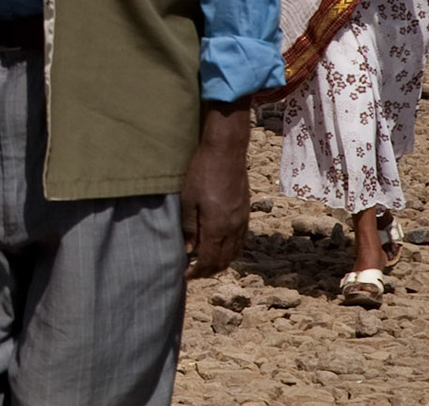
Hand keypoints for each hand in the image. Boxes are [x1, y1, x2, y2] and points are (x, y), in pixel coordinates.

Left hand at [181, 100, 251, 279]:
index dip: (195, 272)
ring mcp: (242, 220)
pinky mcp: (245, 212)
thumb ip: (189, 228)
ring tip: (203, 264)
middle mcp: (233, 228)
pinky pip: (240, 241)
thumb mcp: (187, 200)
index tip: (183, 276)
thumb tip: (188, 252)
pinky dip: (229, 251)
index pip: (208, 261)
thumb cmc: (201, 172)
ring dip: (219, 263)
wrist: (226, 150)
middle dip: (207, 271)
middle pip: (223, 261)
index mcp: (218, 227)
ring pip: (234, 253)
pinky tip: (219, 247)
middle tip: (191, 274)